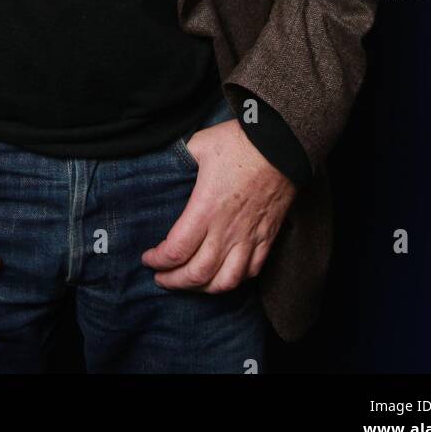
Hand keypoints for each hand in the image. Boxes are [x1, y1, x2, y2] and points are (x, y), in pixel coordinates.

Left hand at [141, 119, 296, 290]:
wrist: (282, 146)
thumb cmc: (240, 143)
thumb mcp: (199, 144)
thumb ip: (179, 159)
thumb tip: (164, 165)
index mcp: (206, 208)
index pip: (176, 250)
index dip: (158, 260)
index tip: (148, 258)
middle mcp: (227, 230)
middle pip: (197, 274)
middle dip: (174, 281)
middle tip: (160, 278)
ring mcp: (249, 237)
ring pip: (225, 281)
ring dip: (203, 289)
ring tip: (189, 284)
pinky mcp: (267, 238)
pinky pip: (251, 272)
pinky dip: (235, 281)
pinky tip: (223, 276)